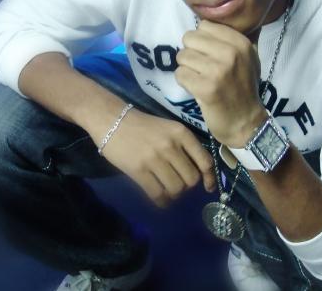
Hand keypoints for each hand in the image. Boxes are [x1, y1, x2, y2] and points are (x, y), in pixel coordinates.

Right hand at [95, 108, 216, 207]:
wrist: (112, 120)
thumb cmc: (142, 125)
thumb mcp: (169, 128)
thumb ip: (183, 146)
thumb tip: (198, 173)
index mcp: (181, 133)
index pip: (205, 161)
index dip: (209, 178)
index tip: (207, 187)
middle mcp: (171, 146)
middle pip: (191, 179)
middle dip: (187, 186)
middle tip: (178, 183)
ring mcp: (154, 158)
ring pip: (176, 188)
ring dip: (174, 194)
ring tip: (167, 190)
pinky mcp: (138, 170)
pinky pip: (158, 193)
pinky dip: (162, 201)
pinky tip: (160, 199)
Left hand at [175, 18, 267, 146]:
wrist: (246, 122)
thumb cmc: (243, 88)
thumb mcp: (248, 58)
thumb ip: (231, 39)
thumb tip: (207, 20)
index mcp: (241, 43)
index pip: (204, 26)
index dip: (200, 40)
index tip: (207, 54)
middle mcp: (231, 53)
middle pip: (190, 38)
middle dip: (190, 53)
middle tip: (200, 68)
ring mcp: (218, 71)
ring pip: (182, 56)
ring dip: (186, 69)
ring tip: (199, 78)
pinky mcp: (206, 88)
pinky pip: (180, 74)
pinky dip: (184, 82)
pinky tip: (196, 89)